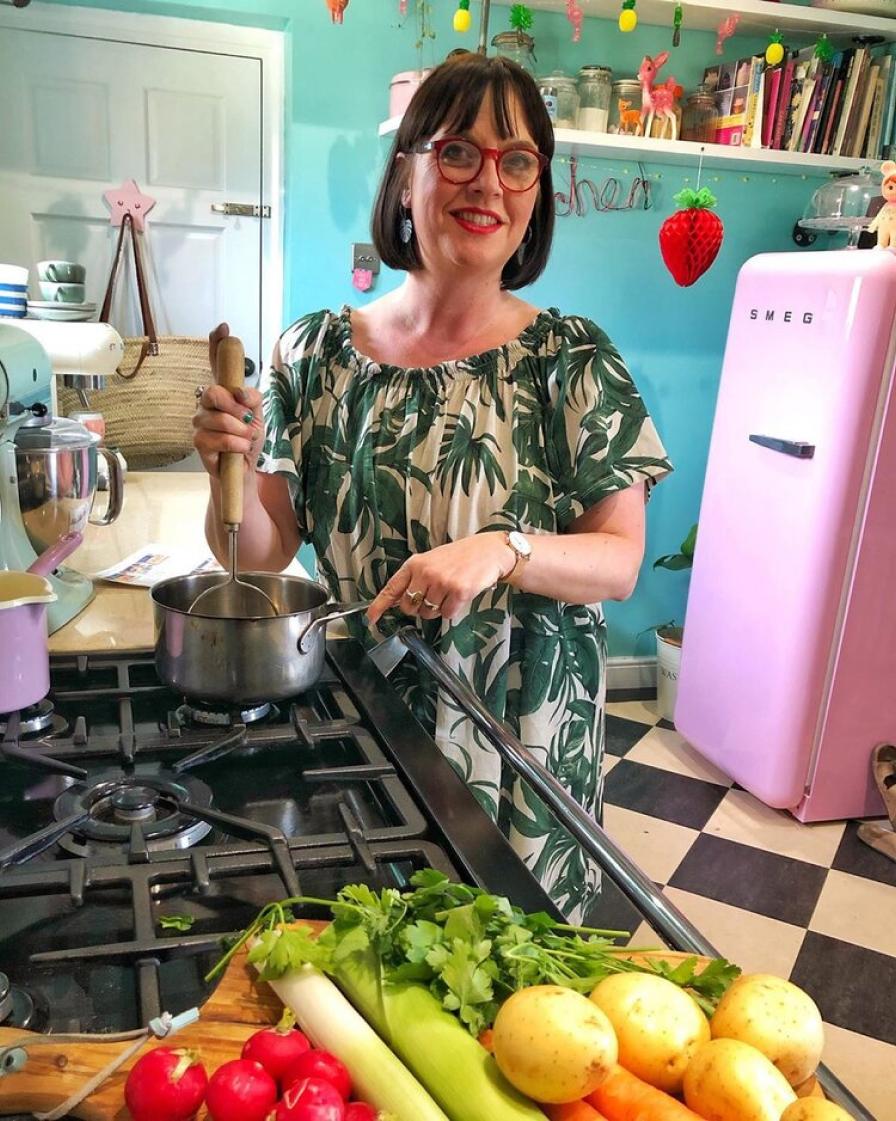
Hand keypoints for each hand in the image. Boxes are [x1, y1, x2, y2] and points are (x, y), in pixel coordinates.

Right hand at [193, 322, 264, 476]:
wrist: (244, 469)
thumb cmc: (248, 439)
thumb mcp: (258, 415)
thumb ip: (252, 398)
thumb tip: (240, 391)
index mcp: (224, 393)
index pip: (215, 363)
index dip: (217, 345)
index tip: (224, 329)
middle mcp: (208, 403)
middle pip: (213, 392)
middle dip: (234, 407)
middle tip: (247, 420)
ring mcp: (201, 422)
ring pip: (217, 418)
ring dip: (239, 430)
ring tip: (246, 438)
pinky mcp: (198, 441)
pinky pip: (216, 437)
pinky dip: (234, 443)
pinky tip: (240, 448)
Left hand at [366, 534, 514, 624]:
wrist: (489, 551)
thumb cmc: (460, 557)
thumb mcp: (431, 561)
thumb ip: (414, 579)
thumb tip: (396, 601)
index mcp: (415, 563)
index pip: (392, 587)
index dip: (379, 605)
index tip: (371, 618)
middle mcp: (426, 572)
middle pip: (408, 607)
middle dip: (417, 608)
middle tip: (432, 597)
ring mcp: (442, 582)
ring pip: (428, 613)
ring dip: (437, 609)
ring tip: (448, 592)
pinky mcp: (458, 591)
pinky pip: (447, 615)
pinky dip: (452, 610)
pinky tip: (459, 596)